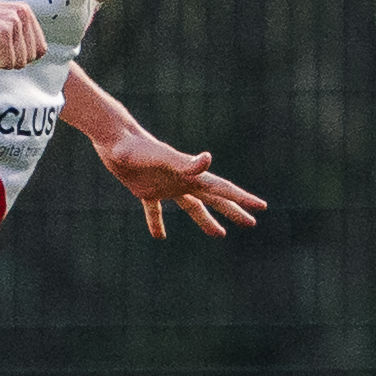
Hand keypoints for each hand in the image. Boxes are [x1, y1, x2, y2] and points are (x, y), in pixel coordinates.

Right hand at [0, 0, 49, 73]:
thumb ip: (20, 34)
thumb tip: (39, 55)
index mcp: (25, 10)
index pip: (40, 50)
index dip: (17, 55)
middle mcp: (23, 13)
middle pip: (30, 58)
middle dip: (8, 58)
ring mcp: (12, 22)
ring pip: (18, 63)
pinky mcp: (1, 33)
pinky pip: (5, 64)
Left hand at [87, 113, 266, 240]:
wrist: (114, 139)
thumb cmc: (137, 148)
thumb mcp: (162, 157)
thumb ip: (185, 162)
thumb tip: (208, 160)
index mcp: (189, 175)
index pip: (221, 188)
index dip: (242, 198)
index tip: (261, 207)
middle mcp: (182, 180)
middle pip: (213, 199)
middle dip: (233, 210)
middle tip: (252, 223)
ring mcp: (166, 186)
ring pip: (191, 207)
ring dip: (206, 220)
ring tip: (220, 235)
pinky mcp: (146, 190)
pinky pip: (154, 210)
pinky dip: (156, 222)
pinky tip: (159, 237)